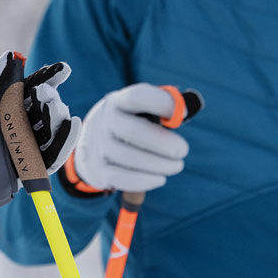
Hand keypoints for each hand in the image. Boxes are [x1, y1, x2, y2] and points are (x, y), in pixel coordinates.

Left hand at [0, 52, 80, 221]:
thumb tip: (10, 55)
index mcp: (8, 105)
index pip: (33, 86)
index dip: (49, 77)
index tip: (62, 69)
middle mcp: (22, 122)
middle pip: (46, 105)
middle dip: (50, 97)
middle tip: (45, 95)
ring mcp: (29, 144)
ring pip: (53, 128)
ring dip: (57, 117)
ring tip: (53, 109)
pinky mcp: (34, 165)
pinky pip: (55, 153)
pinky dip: (65, 139)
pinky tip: (72, 124)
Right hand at [73, 83, 190, 192]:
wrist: (93, 146)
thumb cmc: (130, 124)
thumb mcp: (140, 110)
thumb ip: (164, 106)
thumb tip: (184, 111)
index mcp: (118, 102)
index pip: (137, 97)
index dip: (162, 104)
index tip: (184, 114)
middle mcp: (103, 121)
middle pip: (132, 130)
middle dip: (161, 142)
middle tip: (182, 150)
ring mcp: (98, 146)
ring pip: (129, 158)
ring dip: (158, 164)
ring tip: (176, 165)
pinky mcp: (98, 170)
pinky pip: (121, 178)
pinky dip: (144, 180)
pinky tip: (160, 179)